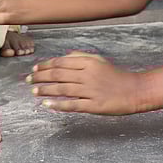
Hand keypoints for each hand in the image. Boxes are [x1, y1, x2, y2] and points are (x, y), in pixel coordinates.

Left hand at [27, 51, 149, 114]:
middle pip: (58, 75)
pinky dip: (58, 105)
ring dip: (45, 90)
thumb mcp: (98, 61)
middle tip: (28, 80)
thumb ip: (80, 57)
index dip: (44, 66)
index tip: (34, 69)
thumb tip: (62, 58)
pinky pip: (72, 105)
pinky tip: (47, 105)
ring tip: (34, 92)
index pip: (60, 63)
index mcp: (88, 63)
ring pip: (62, 89)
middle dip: (40, 77)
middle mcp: (87, 75)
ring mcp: (91, 91)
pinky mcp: (94, 105)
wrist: (134, 90)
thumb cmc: (115, 76)